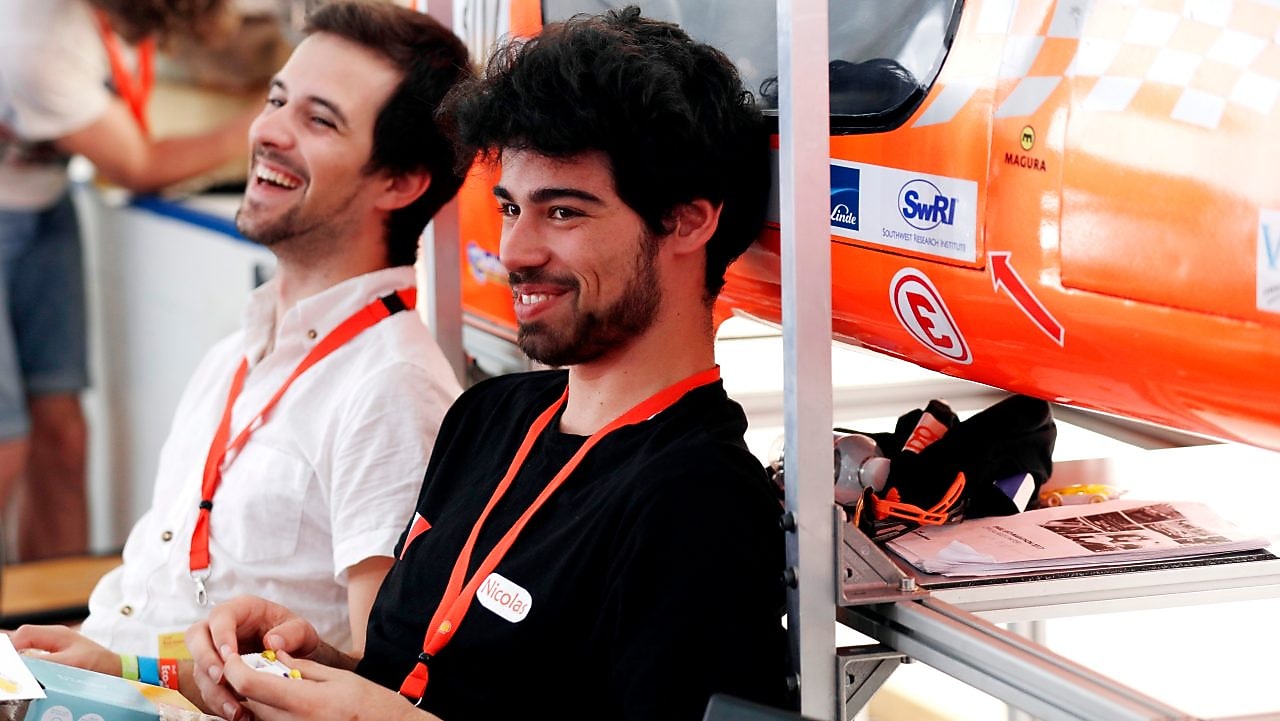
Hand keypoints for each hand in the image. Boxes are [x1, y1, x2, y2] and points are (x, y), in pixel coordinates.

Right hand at [7, 625, 118, 675]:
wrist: (116, 667)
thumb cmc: (98, 663)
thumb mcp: (69, 662)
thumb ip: (44, 659)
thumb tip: (22, 660)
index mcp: (57, 633)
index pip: (25, 633)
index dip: (12, 645)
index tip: (9, 660)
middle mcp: (54, 635)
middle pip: (24, 637)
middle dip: (13, 648)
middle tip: (10, 666)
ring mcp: (55, 643)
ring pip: (28, 644)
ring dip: (20, 653)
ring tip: (15, 667)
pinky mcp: (57, 652)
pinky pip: (35, 652)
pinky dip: (28, 658)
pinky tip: (26, 668)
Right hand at [185, 595, 320, 720]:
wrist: (296, 654)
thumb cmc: (294, 635)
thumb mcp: (301, 629)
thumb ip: (292, 633)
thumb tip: (272, 643)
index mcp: (242, 609)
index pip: (220, 616)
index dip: (220, 634)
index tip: (230, 654)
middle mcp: (222, 628)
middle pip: (196, 637)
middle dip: (205, 659)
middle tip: (221, 678)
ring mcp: (215, 651)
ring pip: (199, 668)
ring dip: (214, 690)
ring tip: (235, 708)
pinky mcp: (215, 673)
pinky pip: (208, 688)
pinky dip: (220, 702)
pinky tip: (238, 713)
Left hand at [221, 651, 440, 720]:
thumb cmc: (371, 705)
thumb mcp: (339, 678)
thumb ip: (303, 668)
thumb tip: (275, 657)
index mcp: (306, 701)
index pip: (250, 685)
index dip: (235, 668)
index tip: (234, 656)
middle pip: (249, 702)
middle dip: (246, 682)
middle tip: (260, 666)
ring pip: (258, 716)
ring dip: (258, 699)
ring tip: (278, 685)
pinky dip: (271, 713)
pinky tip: (287, 703)